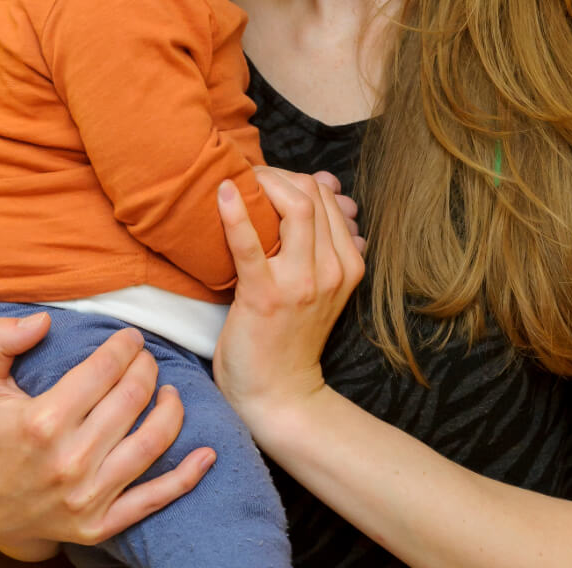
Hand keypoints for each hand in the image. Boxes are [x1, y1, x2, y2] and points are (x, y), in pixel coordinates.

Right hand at [0, 314, 213, 556]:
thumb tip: (42, 319)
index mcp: (42, 421)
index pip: (104, 369)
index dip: (125, 345)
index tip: (131, 337)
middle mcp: (68, 461)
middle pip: (132, 399)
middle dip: (147, 368)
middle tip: (145, 358)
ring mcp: (87, 497)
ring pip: (151, 442)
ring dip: (171, 409)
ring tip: (168, 390)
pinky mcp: (100, 525)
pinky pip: (154, 499)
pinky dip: (186, 477)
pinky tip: (207, 453)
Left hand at [212, 168, 364, 438]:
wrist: (280, 396)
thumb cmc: (291, 337)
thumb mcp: (323, 286)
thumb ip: (327, 241)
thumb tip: (330, 190)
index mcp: (348, 263)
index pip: (325, 196)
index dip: (294, 178)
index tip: (266, 180)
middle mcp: (333, 269)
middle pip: (312, 194)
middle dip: (277, 175)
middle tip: (248, 178)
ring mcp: (302, 283)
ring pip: (296, 207)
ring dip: (263, 185)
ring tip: (238, 182)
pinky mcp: (266, 296)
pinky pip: (252, 244)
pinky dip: (236, 214)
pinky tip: (223, 193)